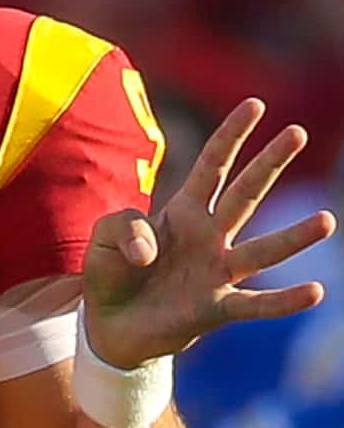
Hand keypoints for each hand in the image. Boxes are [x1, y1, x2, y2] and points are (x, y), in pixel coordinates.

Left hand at [82, 98, 336, 368]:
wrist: (110, 324)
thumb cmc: (112, 272)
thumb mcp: (104, 235)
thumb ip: (123, 227)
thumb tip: (150, 252)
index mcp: (182, 211)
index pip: (212, 165)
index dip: (231, 135)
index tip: (255, 104)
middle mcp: (209, 236)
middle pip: (245, 193)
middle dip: (269, 162)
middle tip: (298, 132)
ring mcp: (217, 272)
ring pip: (262, 250)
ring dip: (294, 237)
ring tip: (327, 220)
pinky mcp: (216, 309)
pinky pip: (257, 304)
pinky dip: (284, 300)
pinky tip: (316, 292)